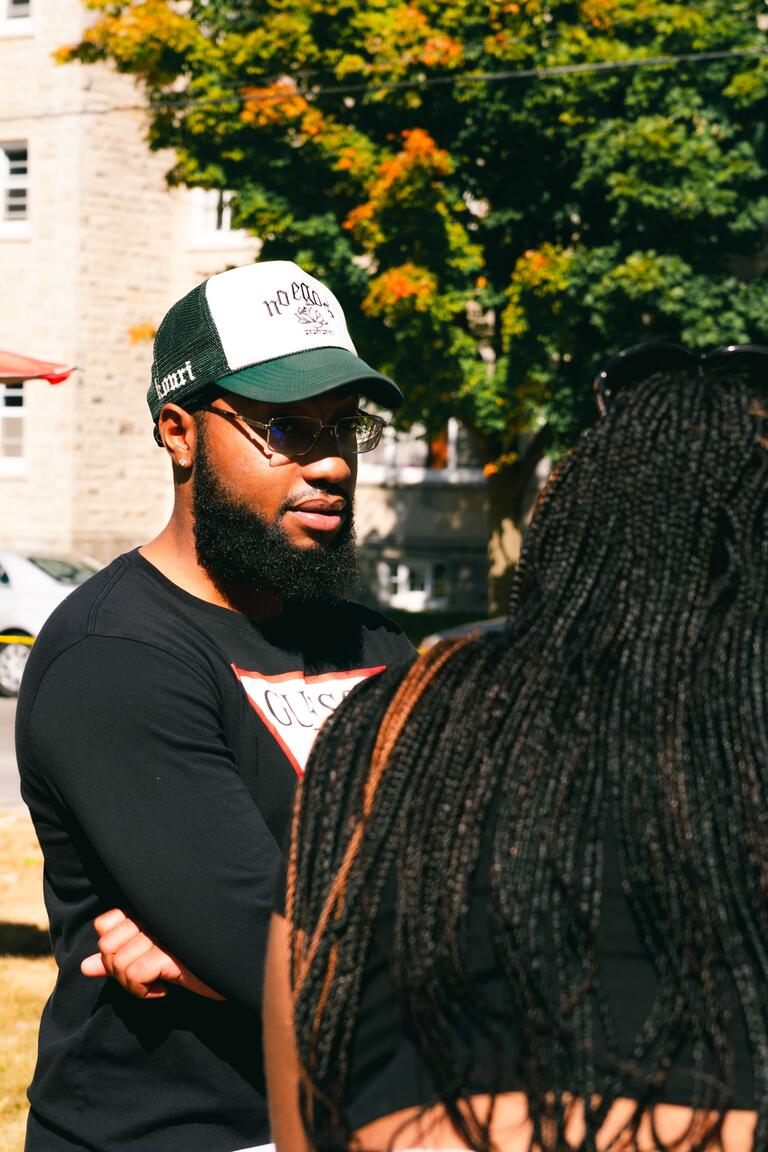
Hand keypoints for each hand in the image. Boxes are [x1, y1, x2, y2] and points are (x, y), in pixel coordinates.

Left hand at [81, 908, 224, 1000]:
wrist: (234, 967)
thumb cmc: (194, 961)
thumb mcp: (152, 960)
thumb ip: (117, 959)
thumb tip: (84, 966)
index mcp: (150, 910)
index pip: (105, 924)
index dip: (111, 947)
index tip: (135, 960)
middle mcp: (155, 916)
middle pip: (107, 945)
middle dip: (119, 970)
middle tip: (144, 976)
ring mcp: (163, 934)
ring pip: (119, 963)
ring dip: (132, 985)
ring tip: (155, 984)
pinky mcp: (171, 953)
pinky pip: (135, 975)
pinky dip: (144, 991)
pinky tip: (164, 990)